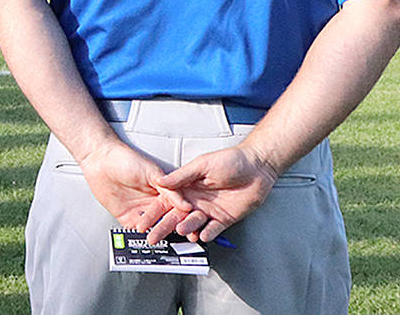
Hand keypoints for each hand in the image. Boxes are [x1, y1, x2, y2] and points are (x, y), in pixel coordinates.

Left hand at [79, 140, 189, 233]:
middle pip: (165, 222)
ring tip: (155, 237)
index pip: (177, 210)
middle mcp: (153, 204)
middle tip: (169, 235)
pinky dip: (137, 235)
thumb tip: (186, 205)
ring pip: (151, 228)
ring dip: (154, 234)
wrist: (99, 161)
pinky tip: (140, 237)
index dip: (183, 220)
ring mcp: (140, 211)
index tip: (187, 228)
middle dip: (168, 230)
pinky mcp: (126, 217)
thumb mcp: (151, 172)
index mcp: (164, 192)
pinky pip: (134, 230)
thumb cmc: (125, 159)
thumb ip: (168, 190)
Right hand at [152, 145, 278, 242]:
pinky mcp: (224, 219)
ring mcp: (209, 211)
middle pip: (176, 217)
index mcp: (186, 188)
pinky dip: (209, 233)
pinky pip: (214, 229)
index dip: (153, 212)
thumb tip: (161, 181)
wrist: (257, 167)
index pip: (166, 202)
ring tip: (182, 231)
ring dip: (187, 228)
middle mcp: (195, 201)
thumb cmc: (230, 160)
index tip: (142, 221)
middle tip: (153, 238)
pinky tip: (202, 236)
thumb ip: (182, 176)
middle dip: (163, 228)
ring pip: (194, 224)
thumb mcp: (202, 164)